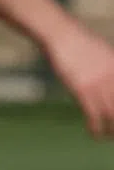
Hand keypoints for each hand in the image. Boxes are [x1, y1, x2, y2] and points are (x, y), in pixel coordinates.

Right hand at [43, 20, 113, 136]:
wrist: (61, 34)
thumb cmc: (79, 42)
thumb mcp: (103, 53)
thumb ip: (111, 70)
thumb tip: (109, 80)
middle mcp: (113, 78)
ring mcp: (99, 84)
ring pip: (113, 116)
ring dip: (112, 130)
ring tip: (108, 135)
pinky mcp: (82, 90)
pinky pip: (94, 116)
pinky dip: (96, 128)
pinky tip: (94, 132)